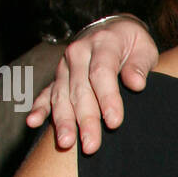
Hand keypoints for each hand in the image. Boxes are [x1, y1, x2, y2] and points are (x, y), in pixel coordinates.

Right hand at [25, 15, 158, 152]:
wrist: (111, 30)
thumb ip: (140, 65)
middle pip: (80, 89)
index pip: (102, 72)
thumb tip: (136, 83)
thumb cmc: (132, 44)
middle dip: (85, 119)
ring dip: (63, 120)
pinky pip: (45, 93)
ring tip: (66, 143)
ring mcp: (65, 67)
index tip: (114, 122)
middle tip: (91, 145)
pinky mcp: (57, 78)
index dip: (107, 98)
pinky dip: (39, 108)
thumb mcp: (144, 48)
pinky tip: (33, 122)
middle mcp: (79, 54)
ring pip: (61, 95)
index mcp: (103, 43)